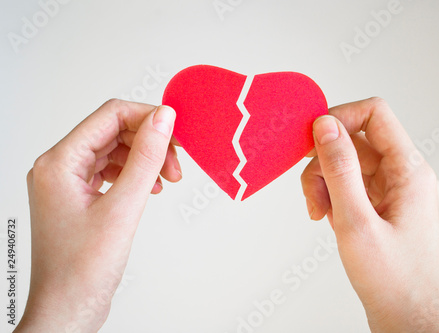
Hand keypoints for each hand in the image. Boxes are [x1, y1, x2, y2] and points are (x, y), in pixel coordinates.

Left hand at [16, 99, 179, 331]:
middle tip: (177, 161)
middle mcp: (58, 167)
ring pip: (114, 152)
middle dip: (150, 143)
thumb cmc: (82, 270)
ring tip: (169, 178)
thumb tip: (163, 119)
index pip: (109, 116)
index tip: (176, 129)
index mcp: (58, 162)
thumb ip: (145, 158)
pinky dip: (135, 175)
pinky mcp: (78, 197)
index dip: (147, 117)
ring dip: (145, 160)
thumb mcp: (123, 207)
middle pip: (113, 132)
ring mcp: (67, 183)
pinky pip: (111, 171)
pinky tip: (151, 188)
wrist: (68, 310)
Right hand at [301, 98, 438, 331]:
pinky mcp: (384, 206)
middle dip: (324, 165)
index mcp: (410, 170)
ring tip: (320, 215)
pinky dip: (334, 198)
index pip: (375, 114)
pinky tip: (330, 220)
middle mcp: (406, 175)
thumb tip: (326, 126)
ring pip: (350, 166)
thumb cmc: (392, 280)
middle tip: (312, 197)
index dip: (340, 117)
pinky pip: (353, 187)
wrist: (407, 319)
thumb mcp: (356, 221)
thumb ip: (339, 168)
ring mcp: (395, 192)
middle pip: (355, 143)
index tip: (311, 139)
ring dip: (326, 184)